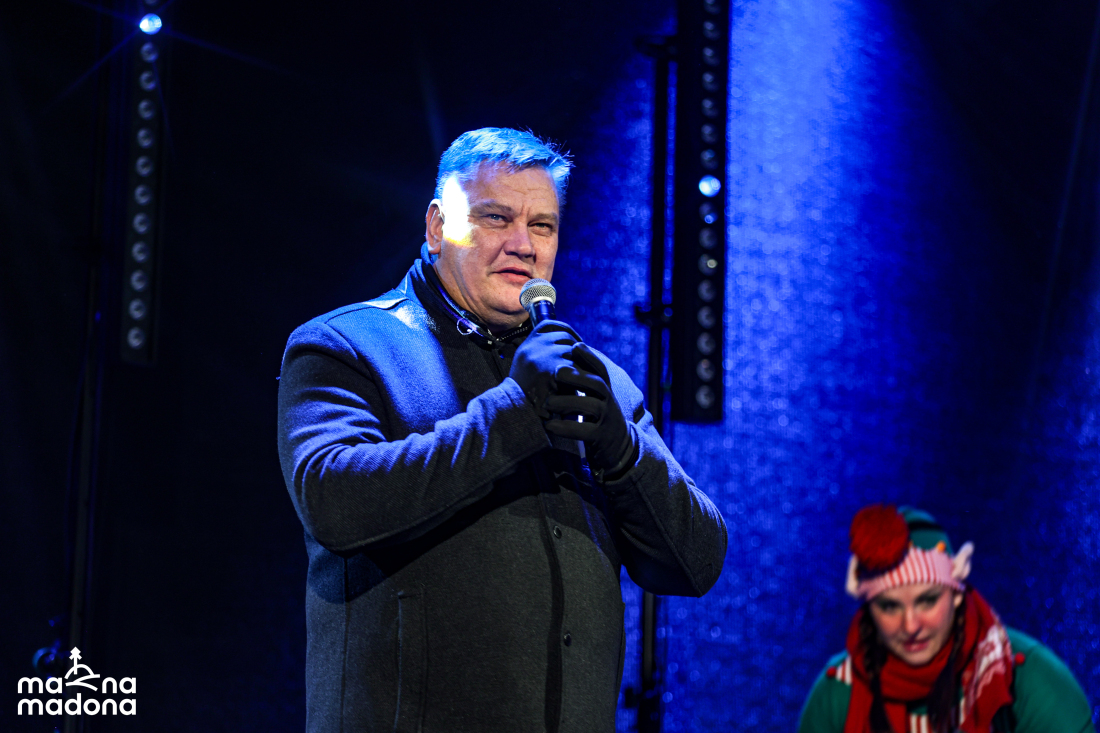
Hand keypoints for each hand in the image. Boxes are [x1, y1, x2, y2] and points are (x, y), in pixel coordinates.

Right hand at [509, 320, 581, 417]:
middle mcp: (532, 348)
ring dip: (582, 364)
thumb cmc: (528, 397)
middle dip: (578, 351)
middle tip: (587, 365)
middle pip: (565, 338)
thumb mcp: (530, 369)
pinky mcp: (551, 372)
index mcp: (527, 346)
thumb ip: (545, 354)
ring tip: (585, 378)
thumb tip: (571, 344)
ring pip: (574, 352)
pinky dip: (583, 376)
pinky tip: (584, 387)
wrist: (517, 417)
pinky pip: (576, 367)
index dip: (567, 331)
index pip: (549, 325)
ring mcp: (541, 358)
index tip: (577, 344)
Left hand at [543, 343, 636, 479]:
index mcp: (605, 390)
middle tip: (557, 371)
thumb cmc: (598, 416)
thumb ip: (584, 380)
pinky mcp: (600, 437)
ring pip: (591, 406)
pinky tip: (550, 425)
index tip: (575, 345)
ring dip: (568, 402)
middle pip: (597, 384)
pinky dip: (566, 428)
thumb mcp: (595, 396)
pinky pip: (584, 431)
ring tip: (548, 402)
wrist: (618, 447)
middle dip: (578, 375)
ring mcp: (607, 419)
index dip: (590, 356)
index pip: (600, 369)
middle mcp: (609, 401)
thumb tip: (566, 352)